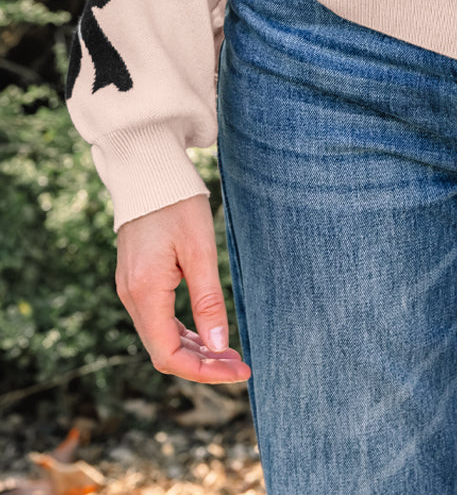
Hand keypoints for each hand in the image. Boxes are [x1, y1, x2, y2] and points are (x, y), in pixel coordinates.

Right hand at [116, 194, 251, 383]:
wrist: (148, 172)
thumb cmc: (177, 204)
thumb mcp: (200, 251)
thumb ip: (208, 301)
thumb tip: (220, 347)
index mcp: (145, 291)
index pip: (170, 355)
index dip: (204, 371)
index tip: (239, 371)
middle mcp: (131, 296)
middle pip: (164, 352)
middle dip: (203, 364)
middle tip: (240, 365)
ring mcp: (129, 289)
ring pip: (160, 338)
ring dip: (194, 350)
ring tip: (229, 353)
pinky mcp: (135, 280)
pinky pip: (157, 319)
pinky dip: (182, 332)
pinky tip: (207, 333)